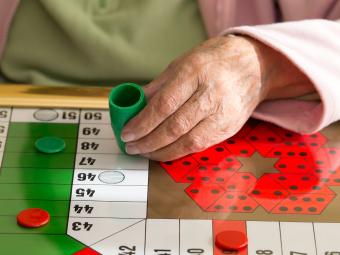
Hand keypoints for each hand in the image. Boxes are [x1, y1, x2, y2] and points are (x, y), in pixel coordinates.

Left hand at [121, 35, 311, 160]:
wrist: (253, 66)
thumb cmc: (213, 61)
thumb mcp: (182, 63)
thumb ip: (158, 86)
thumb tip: (134, 106)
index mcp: (195, 72)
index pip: (164, 105)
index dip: (142, 123)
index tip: (127, 133)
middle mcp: (211, 94)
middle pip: (175, 127)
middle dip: (148, 142)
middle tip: (132, 147)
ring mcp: (224, 113)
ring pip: (188, 142)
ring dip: (162, 152)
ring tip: (145, 152)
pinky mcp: (230, 128)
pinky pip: (201, 146)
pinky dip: (179, 152)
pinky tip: (165, 151)